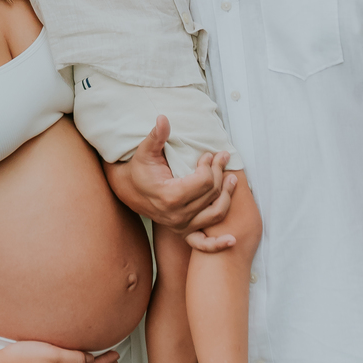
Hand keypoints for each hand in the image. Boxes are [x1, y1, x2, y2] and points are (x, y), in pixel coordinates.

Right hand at [104, 116, 236, 248]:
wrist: (129, 190)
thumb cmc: (139, 169)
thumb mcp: (145, 151)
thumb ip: (157, 136)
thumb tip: (163, 118)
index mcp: (170, 196)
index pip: (204, 182)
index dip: (210, 166)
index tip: (208, 155)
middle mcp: (177, 215)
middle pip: (212, 194)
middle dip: (219, 173)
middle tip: (221, 158)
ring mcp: (181, 226)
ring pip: (215, 214)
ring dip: (228, 197)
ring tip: (233, 180)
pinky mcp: (183, 232)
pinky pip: (202, 243)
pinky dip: (217, 244)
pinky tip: (231, 240)